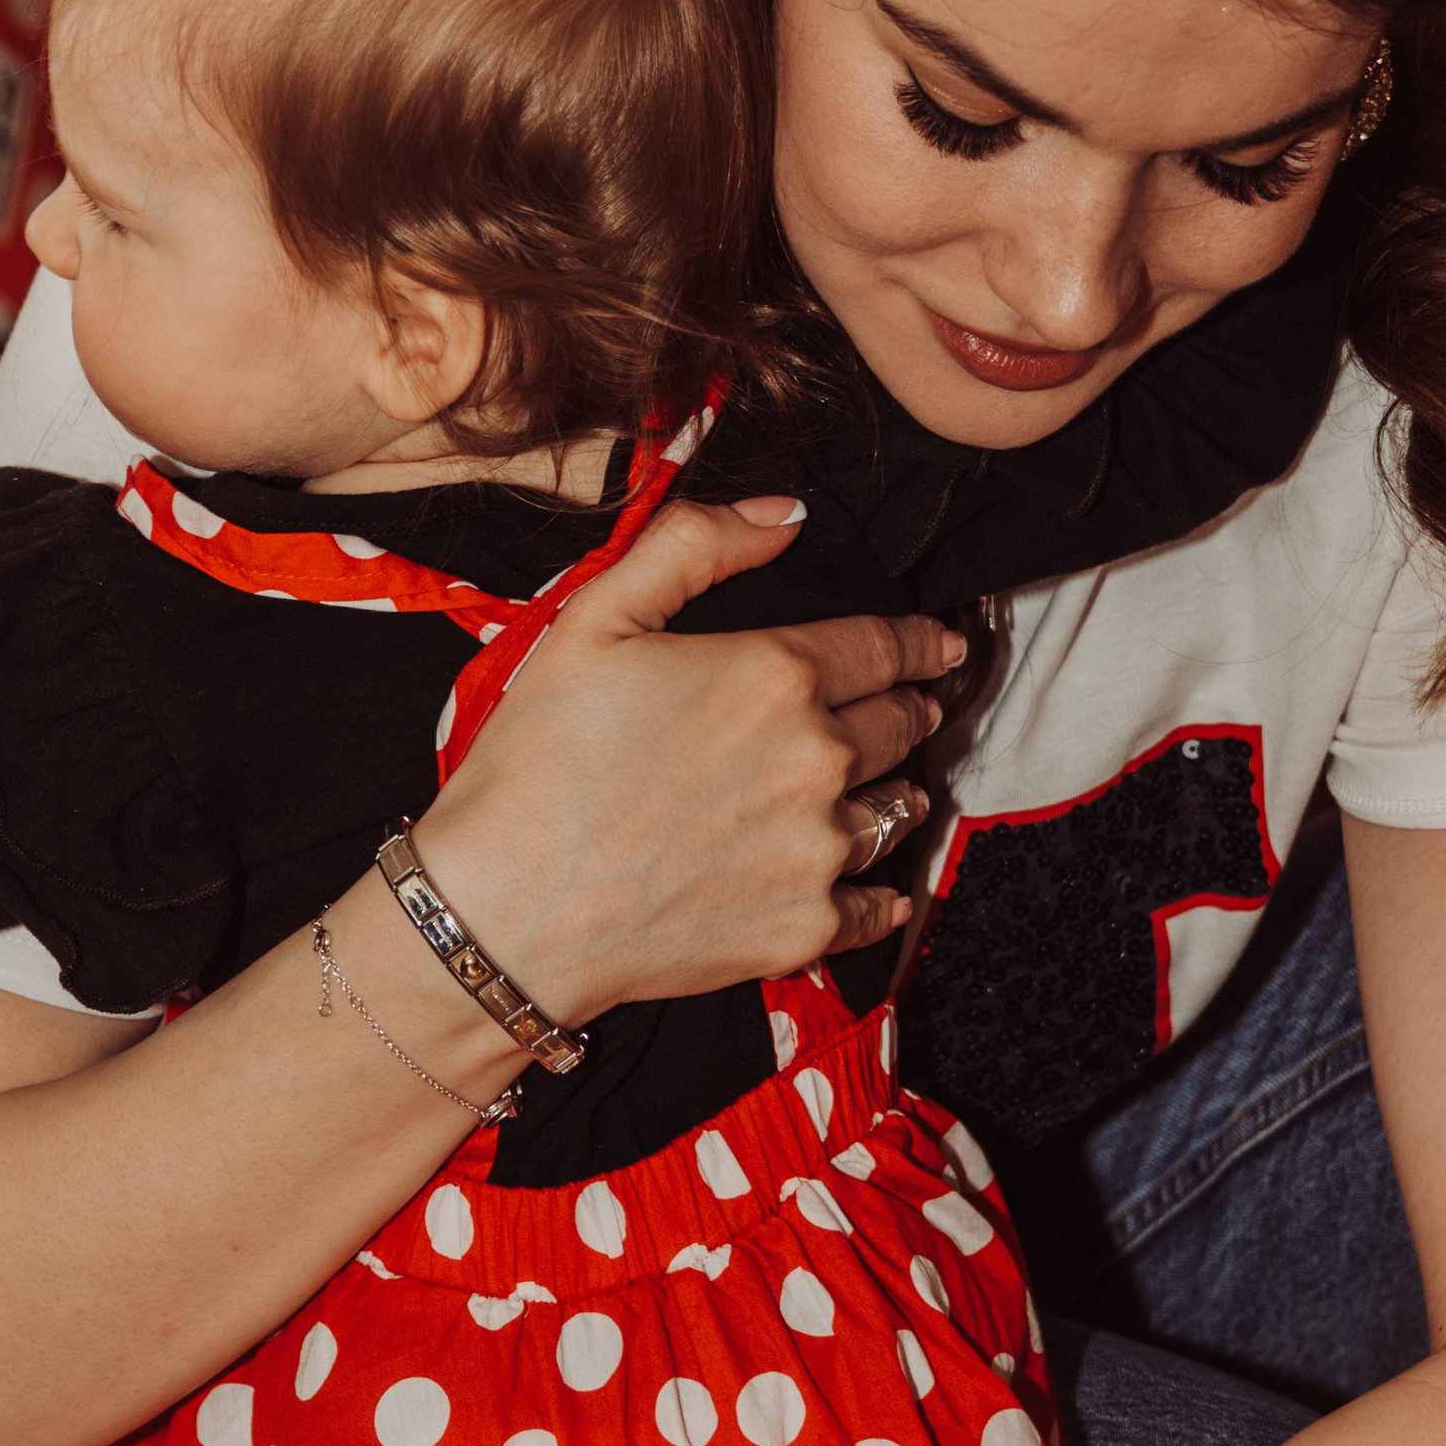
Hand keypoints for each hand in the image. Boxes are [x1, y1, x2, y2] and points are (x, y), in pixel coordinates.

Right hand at [418, 496, 965, 1024]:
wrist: (504, 911)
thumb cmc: (537, 762)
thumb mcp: (596, 617)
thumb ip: (694, 544)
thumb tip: (785, 515)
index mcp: (776, 674)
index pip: (884, 647)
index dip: (920, 643)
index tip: (941, 647)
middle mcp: (816, 760)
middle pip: (899, 725)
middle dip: (909, 710)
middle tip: (911, 710)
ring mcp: (817, 851)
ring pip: (896, 811)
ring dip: (896, 793)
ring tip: (890, 792)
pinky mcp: (806, 930)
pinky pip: (880, 904)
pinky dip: (880, 891)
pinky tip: (871, 885)